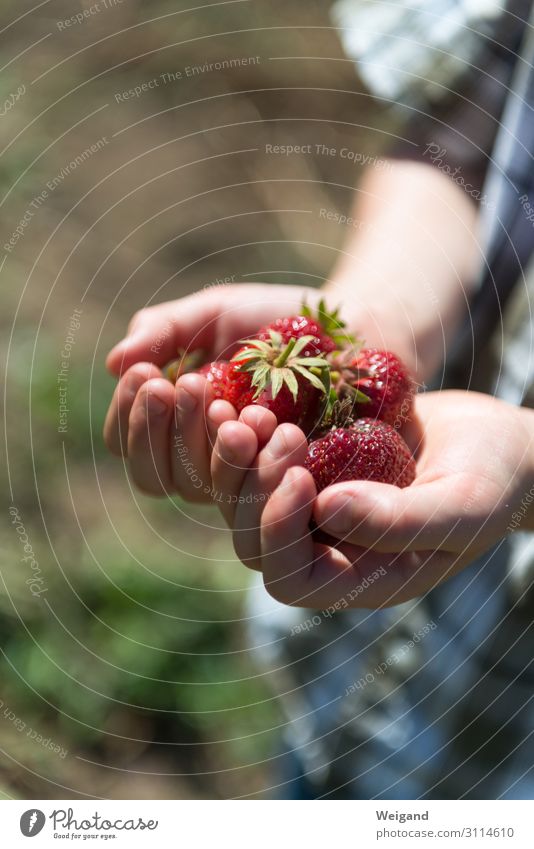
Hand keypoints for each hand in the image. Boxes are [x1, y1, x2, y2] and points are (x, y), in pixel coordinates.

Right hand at [103, 284, 334, 499]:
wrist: (344, 331)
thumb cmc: (271, 322)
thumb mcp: (214, 314)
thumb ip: (166, 331)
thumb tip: (114, 364)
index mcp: (172, 422)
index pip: (126, 441)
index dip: (128, 416)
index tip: (147, 374)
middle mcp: (198, 458)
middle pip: (152, 475)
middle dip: (159, 430)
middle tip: (186, 382)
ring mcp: (238, 476)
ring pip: (195, 486)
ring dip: (200, 442)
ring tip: (218, 395)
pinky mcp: (278, 485)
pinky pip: (249, 490)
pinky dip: (247, 455)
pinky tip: (259, 416)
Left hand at [211, 391, 533, 606]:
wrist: (494, 439)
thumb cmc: (494, 479)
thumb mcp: (462, 506)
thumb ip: (401, 521)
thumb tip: (327, 510)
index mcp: (359, 577)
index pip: (291, 578)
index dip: (280, 532)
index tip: (301, 475)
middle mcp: (326, 548)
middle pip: (253, 536)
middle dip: (251, 484)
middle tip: (263, 425)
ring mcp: (311, 505)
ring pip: (244, 495)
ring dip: (233, 456)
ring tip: (244, 408)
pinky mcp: (308, 463)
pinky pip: (257, 456)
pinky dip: (244, 428)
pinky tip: (237, 392)